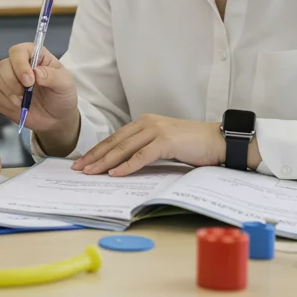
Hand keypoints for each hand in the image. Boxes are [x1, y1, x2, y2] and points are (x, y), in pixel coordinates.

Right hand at [0, 43, 78, 140]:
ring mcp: (7, 77)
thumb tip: (37, 72)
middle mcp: (18, 64)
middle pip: (4, 65)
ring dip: (9, 94)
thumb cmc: (61, 96)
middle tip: (26, 96)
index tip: (29, 81)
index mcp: (34, 55)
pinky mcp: (0, 92)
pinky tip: (16, 106)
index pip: (18, 51)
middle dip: (13, 83)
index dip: (20, 65)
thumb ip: (54, 77)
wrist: (55, 118)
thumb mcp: (65, 85)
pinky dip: (4, 102)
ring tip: (23, 102)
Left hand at [73, 115, 225, 176]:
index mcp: (144, 122)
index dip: (97, 150)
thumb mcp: (163, 144)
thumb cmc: (192, 145)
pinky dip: (127, 166)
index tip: (82, 162)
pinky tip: (115, 174)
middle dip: (95, 156)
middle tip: (79, 169)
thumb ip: (144, 148)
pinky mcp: (166, 141)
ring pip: (124, 148)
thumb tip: (122, 164)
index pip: (115, 138)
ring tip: (91, 172)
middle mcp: (147, 123)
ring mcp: (157, 131)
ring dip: (105, 162)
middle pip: (115, 142)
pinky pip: (142, 156)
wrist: (218, 141)